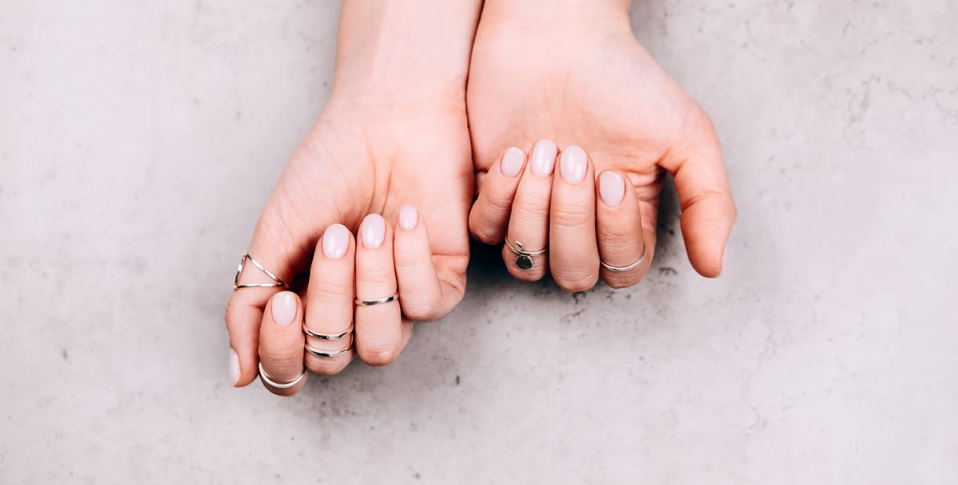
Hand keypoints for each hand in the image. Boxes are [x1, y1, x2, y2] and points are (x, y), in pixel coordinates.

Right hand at [225, 0, 479, 394]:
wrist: (387, 116)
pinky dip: (408, 260)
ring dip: (369, 284)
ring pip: (381, 345)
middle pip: (333, 358)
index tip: (280, 300)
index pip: (289, 371)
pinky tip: (402, 217)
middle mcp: (350, 312)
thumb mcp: (273, 235)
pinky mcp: (442, 282)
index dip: (282, 349)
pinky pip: (425, 305)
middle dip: (329, 298)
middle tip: (334, 236)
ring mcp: (396, 301)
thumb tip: (238, 374)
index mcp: (304, 304)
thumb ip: (248, 303)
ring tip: (369, 226)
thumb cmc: (328, 168)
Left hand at [466, 0, 735, 290]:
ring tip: (544, 149)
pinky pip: (486, 230)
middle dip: (571, 220)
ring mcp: (532, 209)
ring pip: (526, 261)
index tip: (612, 175)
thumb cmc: (623, 77)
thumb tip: (714, 269)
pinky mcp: (490, 192)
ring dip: (534, 210)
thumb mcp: (686, 134)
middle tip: (574, 156)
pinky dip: (499, 196)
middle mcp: (579, 220)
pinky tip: (514, 152)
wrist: (556, 33)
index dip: (615, 233)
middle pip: (574, 273)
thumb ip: (709, 202)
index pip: (622, 268)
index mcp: (626, 214)